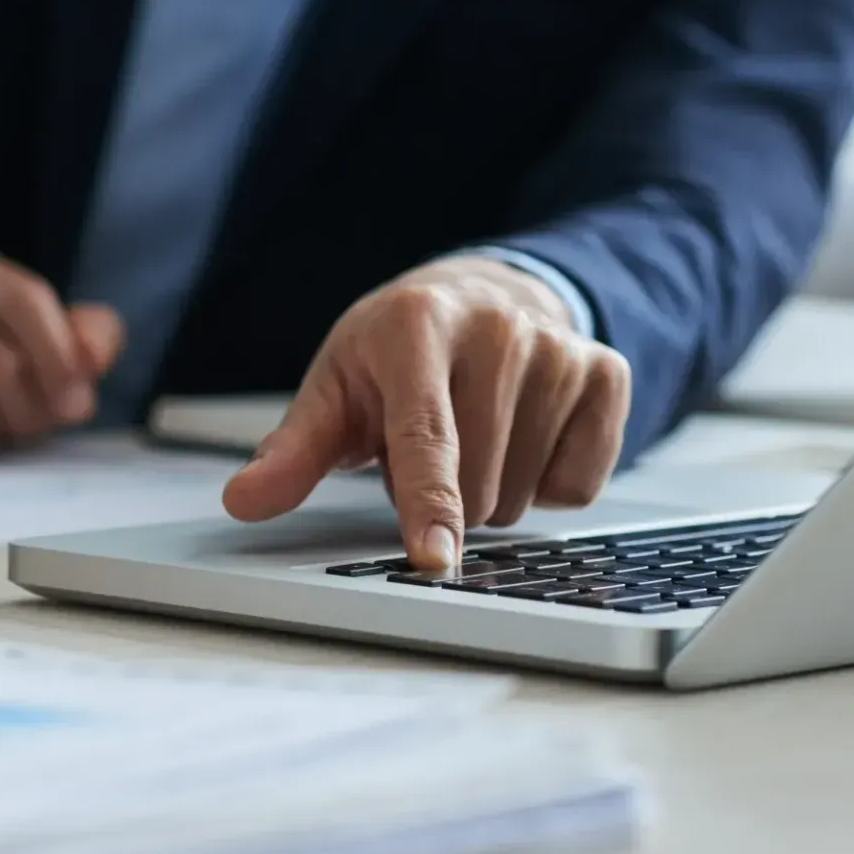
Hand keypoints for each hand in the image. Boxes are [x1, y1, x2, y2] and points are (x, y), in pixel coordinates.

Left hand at [222, 256, 630, 569]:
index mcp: (416, 327)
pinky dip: (547, 482)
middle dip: (444, 496)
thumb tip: (245, 499)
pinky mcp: (609, 373)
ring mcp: (561, 350)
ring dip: (492, 492)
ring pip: (528, 492)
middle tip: (426, 448)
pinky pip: (580, 483)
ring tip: (471, 438)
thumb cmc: (394, 353)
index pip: (425, 436)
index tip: (433, 559)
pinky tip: (523, 436)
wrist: (480, 295)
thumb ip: (292, 450)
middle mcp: (498, 330)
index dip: (427, 504)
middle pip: (478, 483)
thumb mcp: (335, 389)